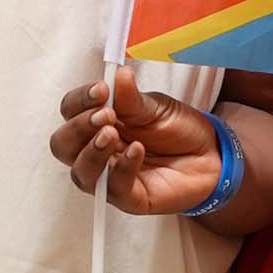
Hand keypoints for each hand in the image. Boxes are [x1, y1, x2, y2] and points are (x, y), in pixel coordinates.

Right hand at [51, 65, 221, 214]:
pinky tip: (137, 150)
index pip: (70, 111)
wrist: (210, 155)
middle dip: (77, 128)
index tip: (100, 90)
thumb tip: (118, 74)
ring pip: (80, 172)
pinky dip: (122, 168)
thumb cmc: (178, 129)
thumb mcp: (156, 107)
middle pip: (62, 145)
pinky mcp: (128, 198)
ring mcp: (109, 176)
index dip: (79, 101)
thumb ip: (133, 98)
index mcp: (99, 122)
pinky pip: (113, 189)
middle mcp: (96, 151)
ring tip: (112, 134)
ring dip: (92, 151)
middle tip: (105, 115)